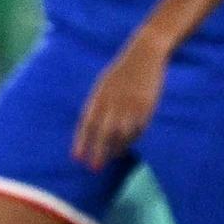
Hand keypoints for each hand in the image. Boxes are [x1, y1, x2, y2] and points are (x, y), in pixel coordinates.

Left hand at [73, 36, 167, 169]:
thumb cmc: (120, 72)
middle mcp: (114, 103)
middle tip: (94, 168)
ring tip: (112, 157)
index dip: (81, 142)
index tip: (77, 158)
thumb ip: (96, 105)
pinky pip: (138, 130)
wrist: (143, 56)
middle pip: (104, 133)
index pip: (87, 123)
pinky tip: (126, 145)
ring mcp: (131, 106)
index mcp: (99, 96)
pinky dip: (131, 139)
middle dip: (98, 152)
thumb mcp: (103, 86)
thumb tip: (89, 129)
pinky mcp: (146, 108)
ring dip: (116, 148)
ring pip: (122, 135)